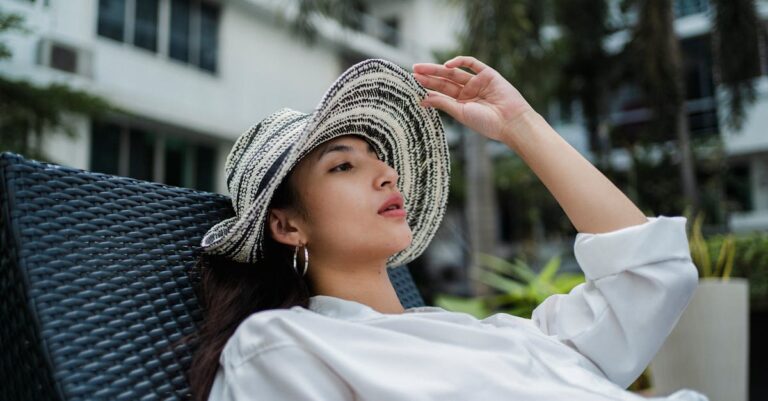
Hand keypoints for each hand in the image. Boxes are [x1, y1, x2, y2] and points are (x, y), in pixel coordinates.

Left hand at [412, 56, 534, 142]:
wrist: (511, 122)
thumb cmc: (487, 123)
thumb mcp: (461, 113)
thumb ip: (443, 103)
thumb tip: (423, 98)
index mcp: (461, 105)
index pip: (441, 94)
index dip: (427, 88)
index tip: (412, 85)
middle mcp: (468, 93)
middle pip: (445, 82)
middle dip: (429, 76)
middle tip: (413, 71)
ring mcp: (478, 82)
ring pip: (454, 73)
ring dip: (438, 69)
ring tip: (421, 68)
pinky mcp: (488, 74)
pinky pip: (472, 63)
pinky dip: (459, 61)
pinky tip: (447, 65)